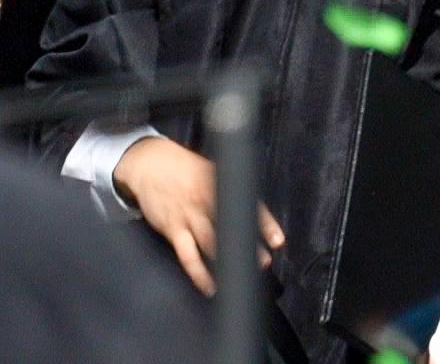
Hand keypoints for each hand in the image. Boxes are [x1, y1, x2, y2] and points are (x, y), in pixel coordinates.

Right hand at [112, 136, 283, 295]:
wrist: (150, 165)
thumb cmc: (186, 169)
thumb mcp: (213, 170)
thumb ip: (231, 189)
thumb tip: (251, 209)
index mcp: (222, 185)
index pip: (249, 206)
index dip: (265, 225)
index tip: (277, 241)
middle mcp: (207, 200)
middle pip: (232, 227)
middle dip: (249, 247)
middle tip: (264, 262)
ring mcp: (189, 216)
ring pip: (211, 244)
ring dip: (226, 262)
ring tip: (241, 277)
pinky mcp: (173, 230)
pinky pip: (187, 256)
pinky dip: (198, 273)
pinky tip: (209, 287)